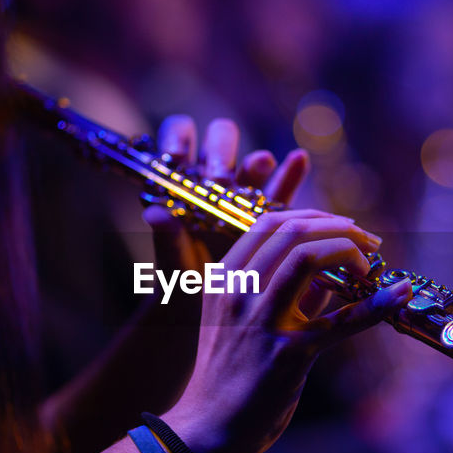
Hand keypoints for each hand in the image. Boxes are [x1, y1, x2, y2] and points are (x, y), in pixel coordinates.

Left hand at [142, 116, 309, 274]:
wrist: (211, 316)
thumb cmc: (183, 288)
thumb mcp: (175, 267)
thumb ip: (167, 241)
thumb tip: (155, 214)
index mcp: (183, 181)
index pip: (179, 136)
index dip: (179, 137)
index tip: (177, 157)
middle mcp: (214, 180)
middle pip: (220, 142)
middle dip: (220, 153)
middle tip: (220, 177)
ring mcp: (244, 193)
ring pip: (253, 163)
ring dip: (256, 161)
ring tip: (260, 164)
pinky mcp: (272, 211)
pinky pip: (283, 188)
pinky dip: (291, 173)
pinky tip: (298, 160)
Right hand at [161, 210, 411, 452]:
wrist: (209, 427)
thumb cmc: (229, 375)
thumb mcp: (244, 321)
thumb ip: (285, 293)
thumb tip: (330, 273)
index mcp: (224, 278)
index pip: (270, 223)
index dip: (314, 216)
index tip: (343, 225)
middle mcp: (238, 291)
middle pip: (292, 231)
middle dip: (339, 228)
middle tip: (367, 241)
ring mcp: (261, 321)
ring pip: (306, 257)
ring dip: (348, 251)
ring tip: (371, 264)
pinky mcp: (288, 354)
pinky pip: (340, 321)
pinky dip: (376, 304)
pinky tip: (400, 294)